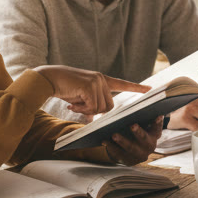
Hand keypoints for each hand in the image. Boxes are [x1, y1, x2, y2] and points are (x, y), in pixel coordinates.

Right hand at [33, 65, 148, 115]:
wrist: (48, 79)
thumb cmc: (63, 88)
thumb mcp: (79, 98)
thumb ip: (89, 105)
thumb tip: (91, 119)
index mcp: (101, 80)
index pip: (122, 84)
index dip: (136, 88)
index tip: (149, 89)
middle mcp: (101, 79)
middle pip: (109, 106)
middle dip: (93, 111)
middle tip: (77, 107)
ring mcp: (97, 81)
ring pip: (101, 108)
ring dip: (86, 110)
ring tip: (73, 104)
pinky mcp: (90, 87)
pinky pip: (92, 107)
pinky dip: (82, 109)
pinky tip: (71, 104)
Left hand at [105, 116, 163, 164]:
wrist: (132, 154)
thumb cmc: (136, 134)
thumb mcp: (141, 127)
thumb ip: (139, 119)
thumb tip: (128, 108)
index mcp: (154, 135)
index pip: (157, 128)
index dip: (158, 122)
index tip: (158, 115)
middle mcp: (149, 146)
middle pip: (144, 138)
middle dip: (138, 132)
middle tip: (132, 125)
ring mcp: (140, 155)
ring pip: (131, 148)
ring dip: (122, 141)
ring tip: (114, 135)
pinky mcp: (129, 161)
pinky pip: (119, 154)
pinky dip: (111, 147)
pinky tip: (105, 141)